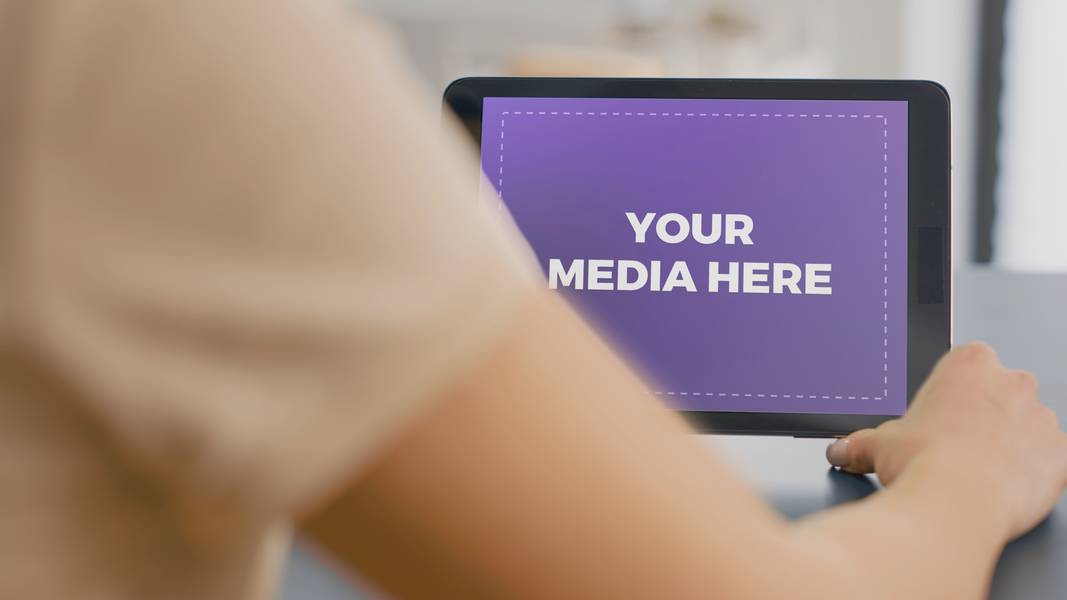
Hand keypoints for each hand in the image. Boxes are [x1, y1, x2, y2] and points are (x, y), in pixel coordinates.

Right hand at [826, 342, 1066, 538]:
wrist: (957, 504)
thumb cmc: (924, 463)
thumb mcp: (878, 445)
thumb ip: (859, 443)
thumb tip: (840, 450)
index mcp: (969, 363)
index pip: (966, 366)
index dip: (950, 394)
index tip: (939, 415)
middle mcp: (1012, 381)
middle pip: (998, 391)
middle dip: (981, 415)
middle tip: (953, 445)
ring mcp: (1042, 417)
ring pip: (1026, 425)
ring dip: (1007, 443)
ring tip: (976, 471)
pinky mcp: (1060, 453)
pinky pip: (1049, 459)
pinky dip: (1030, 471)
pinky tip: (1002, 485)